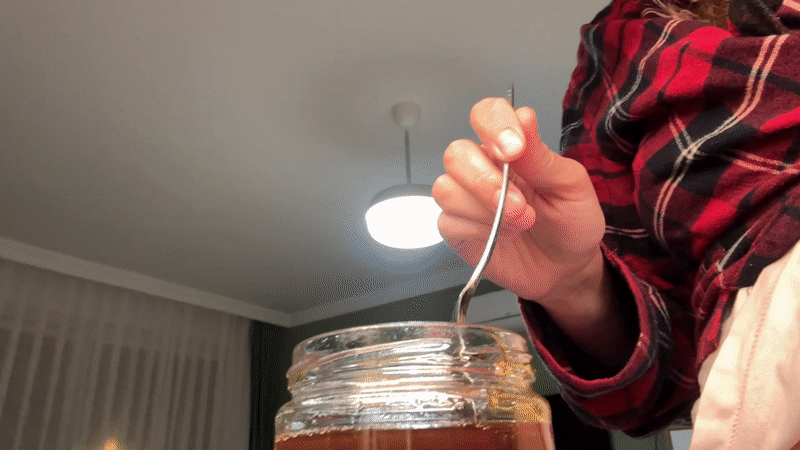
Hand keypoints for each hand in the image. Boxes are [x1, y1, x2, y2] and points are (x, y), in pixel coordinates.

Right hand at [433, 98, 606, 306]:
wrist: (566, 269)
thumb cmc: (571, 222)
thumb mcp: (570, 187)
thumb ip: (541, 156)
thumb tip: (523, 117)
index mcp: (510, 147)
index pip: (486, 115)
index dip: (493, 126)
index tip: (514, 150)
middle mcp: (482, 166)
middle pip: (456, 153)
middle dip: (486, 182)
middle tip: (520, 206)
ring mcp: (465, 198)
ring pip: (446, 188)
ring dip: (484, 210)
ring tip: (518, 225)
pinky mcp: (456, 228)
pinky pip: (447, 221)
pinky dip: (477, 231)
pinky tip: (499, 237)